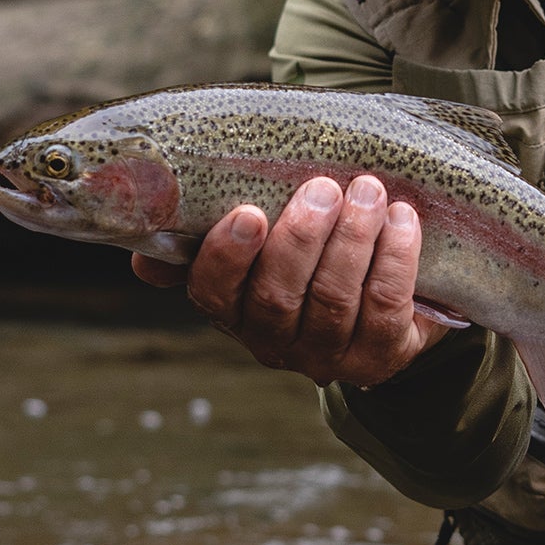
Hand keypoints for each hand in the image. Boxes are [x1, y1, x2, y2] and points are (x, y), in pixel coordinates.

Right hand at [131, 174, 442, 385]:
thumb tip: (142, 252)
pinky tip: (402, 220)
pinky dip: (395, 259)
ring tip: (368, 191)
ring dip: (352, 240)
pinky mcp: (379, 355)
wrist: (386, 304)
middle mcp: (273, 341)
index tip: (249, 213)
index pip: (214, 293)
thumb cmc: (310, 255)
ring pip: (333, 300)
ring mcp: (327, 354)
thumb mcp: (260, 244)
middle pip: (277, 297)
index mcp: (232, 310)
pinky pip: (385, 307)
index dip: (228, 256)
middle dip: (301, 239)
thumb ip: (206, 237)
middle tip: (322, 188)